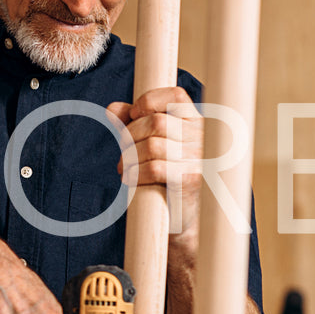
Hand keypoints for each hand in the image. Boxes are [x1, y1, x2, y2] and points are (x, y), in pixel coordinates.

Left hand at [106, 87, 203, 250]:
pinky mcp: (192, 180)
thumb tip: (112, 108)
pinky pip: (155, 169)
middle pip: (155, 122)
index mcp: (197, 122)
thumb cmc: (168, 177)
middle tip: (123, 153)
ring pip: (151, 145)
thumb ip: (132, 124)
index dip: (149, 100)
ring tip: (124, 169)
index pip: (176, 95)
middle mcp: (203, 137)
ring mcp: (200, 158)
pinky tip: (130, 179)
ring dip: (129, 158)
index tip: (133, 115)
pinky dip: (135, 173)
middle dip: (130, 136)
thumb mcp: (151, 146)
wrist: (186, 217)